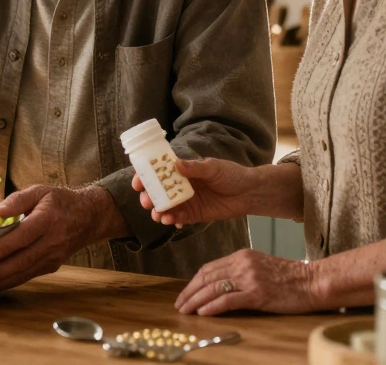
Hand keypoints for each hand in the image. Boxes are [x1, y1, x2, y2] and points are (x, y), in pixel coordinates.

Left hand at [0, 185, 109, 295]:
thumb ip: (18, 199)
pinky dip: (10, 282)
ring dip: (1, 282)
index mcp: (48, 218)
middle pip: (24, 259)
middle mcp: (52, 241)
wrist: (89, 217)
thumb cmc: (60, 202)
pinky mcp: (51, 266)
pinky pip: (28, 275)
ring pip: (25, 272)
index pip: (26, 235)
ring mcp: (53, 256)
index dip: (7, 246)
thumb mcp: (40, 191)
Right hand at [131, 158, 259, 226]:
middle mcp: (180, 186)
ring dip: (158, 211)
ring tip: (158, 214)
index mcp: (182, 171)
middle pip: (158, 192)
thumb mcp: (213, 168)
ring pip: (165, 207)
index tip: (137, 182)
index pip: (159, 173)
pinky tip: (172, 221)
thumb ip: (195, 168)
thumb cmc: (231, 175)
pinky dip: (172, 220)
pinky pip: (178, 218)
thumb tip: (176, 165)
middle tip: (146, 201)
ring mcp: (186, 201)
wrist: (248, 192)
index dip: (145, 177)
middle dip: (148, 197)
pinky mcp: (194, 215)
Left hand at [175, 249, 320, 314]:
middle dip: (189, 292)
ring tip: (186, 311)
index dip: (193, 282)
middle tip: (179, 305)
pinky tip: (203, 313)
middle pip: (206, 277)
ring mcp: (249, 278)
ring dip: (196, 301)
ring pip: (213, 288)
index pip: (209, 268)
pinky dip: (212, 306)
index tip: (185, 293)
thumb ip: (240, 272)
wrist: (313, 281)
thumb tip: (218, 286)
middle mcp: (242, 264)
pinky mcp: (257, 293)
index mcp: (241, 256)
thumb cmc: (290, 278)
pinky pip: (228, 299)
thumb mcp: (260, 267)